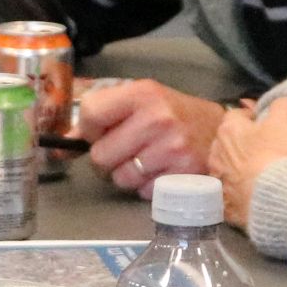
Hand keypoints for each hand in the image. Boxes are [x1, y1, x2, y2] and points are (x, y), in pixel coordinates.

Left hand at [78, 79, 225, 196]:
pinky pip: (142, 192)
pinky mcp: (182, 176)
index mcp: (143, 93)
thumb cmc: (175, 116)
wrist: (223, 136)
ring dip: (127, 176)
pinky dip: (147, 187)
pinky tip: (161, 172)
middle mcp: (157, 119)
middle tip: (126, 151)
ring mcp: (171, 149)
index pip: (90, 113)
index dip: (89, 129)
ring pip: (120, 178)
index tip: (102, 132)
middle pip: (100, 155)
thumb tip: (62, 144)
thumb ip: (104, 115)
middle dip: (106, 159)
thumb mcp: (143, 102)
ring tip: (146, 162)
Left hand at [206, 96, 286, 229]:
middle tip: (265, 149)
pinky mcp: (224, 206)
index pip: (236, 115)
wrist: (277, 198)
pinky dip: (239, 193)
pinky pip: (230, 195)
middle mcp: (216, 154)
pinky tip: (253, 194)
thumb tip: (278, 104)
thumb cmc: (279, 154)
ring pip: (226, 168)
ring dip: (238, 168)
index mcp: (228, 130)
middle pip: (228, 142)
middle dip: (242, 143)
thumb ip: (281, 104)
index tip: (268, 125)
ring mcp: (218, 181)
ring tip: (259, 173)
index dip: (253, 118)